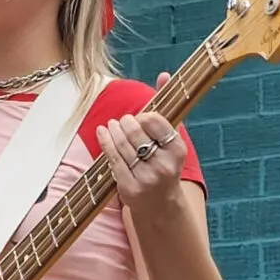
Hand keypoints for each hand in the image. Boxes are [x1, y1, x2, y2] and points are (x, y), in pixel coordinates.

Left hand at [99, 81, 184, 219]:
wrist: (160, 205)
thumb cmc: (165, 163)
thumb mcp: (172, 139)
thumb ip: (168, 107)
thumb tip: (164, 74)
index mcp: (177, 151)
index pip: (155, 122)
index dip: (144, 117)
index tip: (140, 118)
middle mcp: (163, 165)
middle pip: (135, 132)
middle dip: (126, 123)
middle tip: (123, 121)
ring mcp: (146, 178)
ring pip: (121, 145)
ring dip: (113, 130)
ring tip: (112, 126)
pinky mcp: (129, 188)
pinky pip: (112, 159)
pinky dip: (105, 142)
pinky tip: (102, 133)